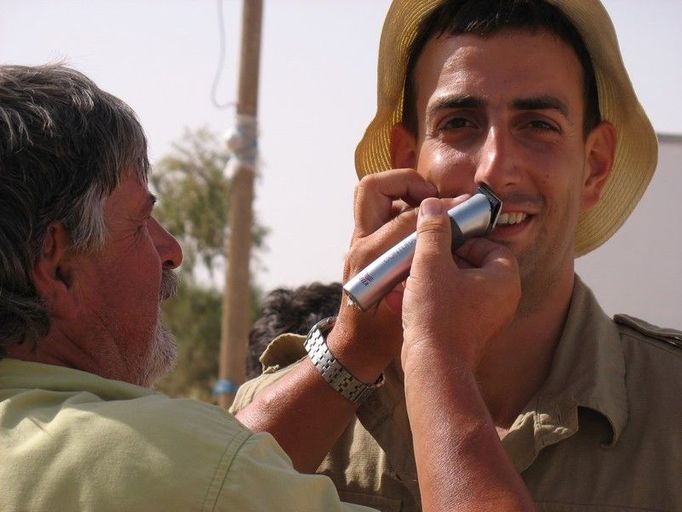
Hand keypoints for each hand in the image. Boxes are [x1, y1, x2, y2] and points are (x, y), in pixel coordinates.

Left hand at [326, 169, 436, 381]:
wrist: (355, 347)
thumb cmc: (382, 334)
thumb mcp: (408, 308)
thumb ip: (426, 273)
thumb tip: (455, 239)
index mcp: (371, 258)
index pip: (407, 218)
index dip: (440, 209)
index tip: (464, 207)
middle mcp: (360, 244)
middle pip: (373, 187)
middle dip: (406, 181)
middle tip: (433, 197)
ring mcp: (358, 242)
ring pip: (372, 194)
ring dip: (402, 190)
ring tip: (430, 205)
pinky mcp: (363, 245)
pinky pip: (379, 211)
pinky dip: (401, 207)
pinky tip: (424, 225)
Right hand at [401, 197, 520, 371]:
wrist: (434, 368)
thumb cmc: (438, 317)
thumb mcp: (431, 264)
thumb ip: (433, 231)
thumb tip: (433, 206)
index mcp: (504, 279)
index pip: (490, 244)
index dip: (464, 238)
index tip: (441, 238)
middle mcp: (504, 300)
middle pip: (476, 264)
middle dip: (448, 257)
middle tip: (424, 254)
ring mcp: (489, 320)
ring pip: (464, 285)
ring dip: (439, 277)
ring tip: (415, 275)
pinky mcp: (472, 334)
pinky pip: (458, 305)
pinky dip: (439, 297)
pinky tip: (414, 297)